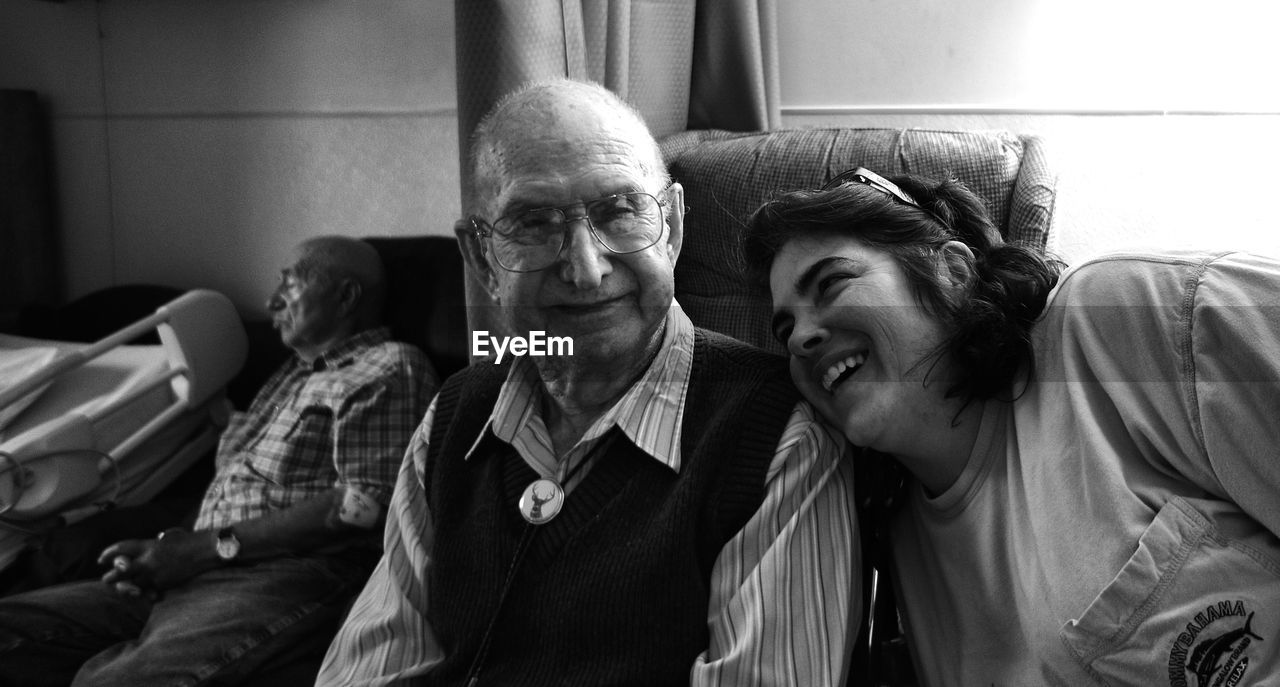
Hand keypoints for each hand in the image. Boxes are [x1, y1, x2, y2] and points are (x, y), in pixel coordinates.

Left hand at [97, 530, 214, 594]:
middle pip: (121, 571)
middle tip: (105, 579)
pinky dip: (148, 594)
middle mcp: (147, 560)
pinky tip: (148, 595)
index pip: (121, 548)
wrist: (204, 551)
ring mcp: (154, 573)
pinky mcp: (162, 584)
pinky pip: (149, 592)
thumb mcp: (167, 539)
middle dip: (112, 577)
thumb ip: (152, 547)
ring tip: (123, 589)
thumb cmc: (189, 541)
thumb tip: (144, 551)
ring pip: (133, 585)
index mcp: (148, 545)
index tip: (101, 560)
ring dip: (127, 588)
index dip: (108, 554)